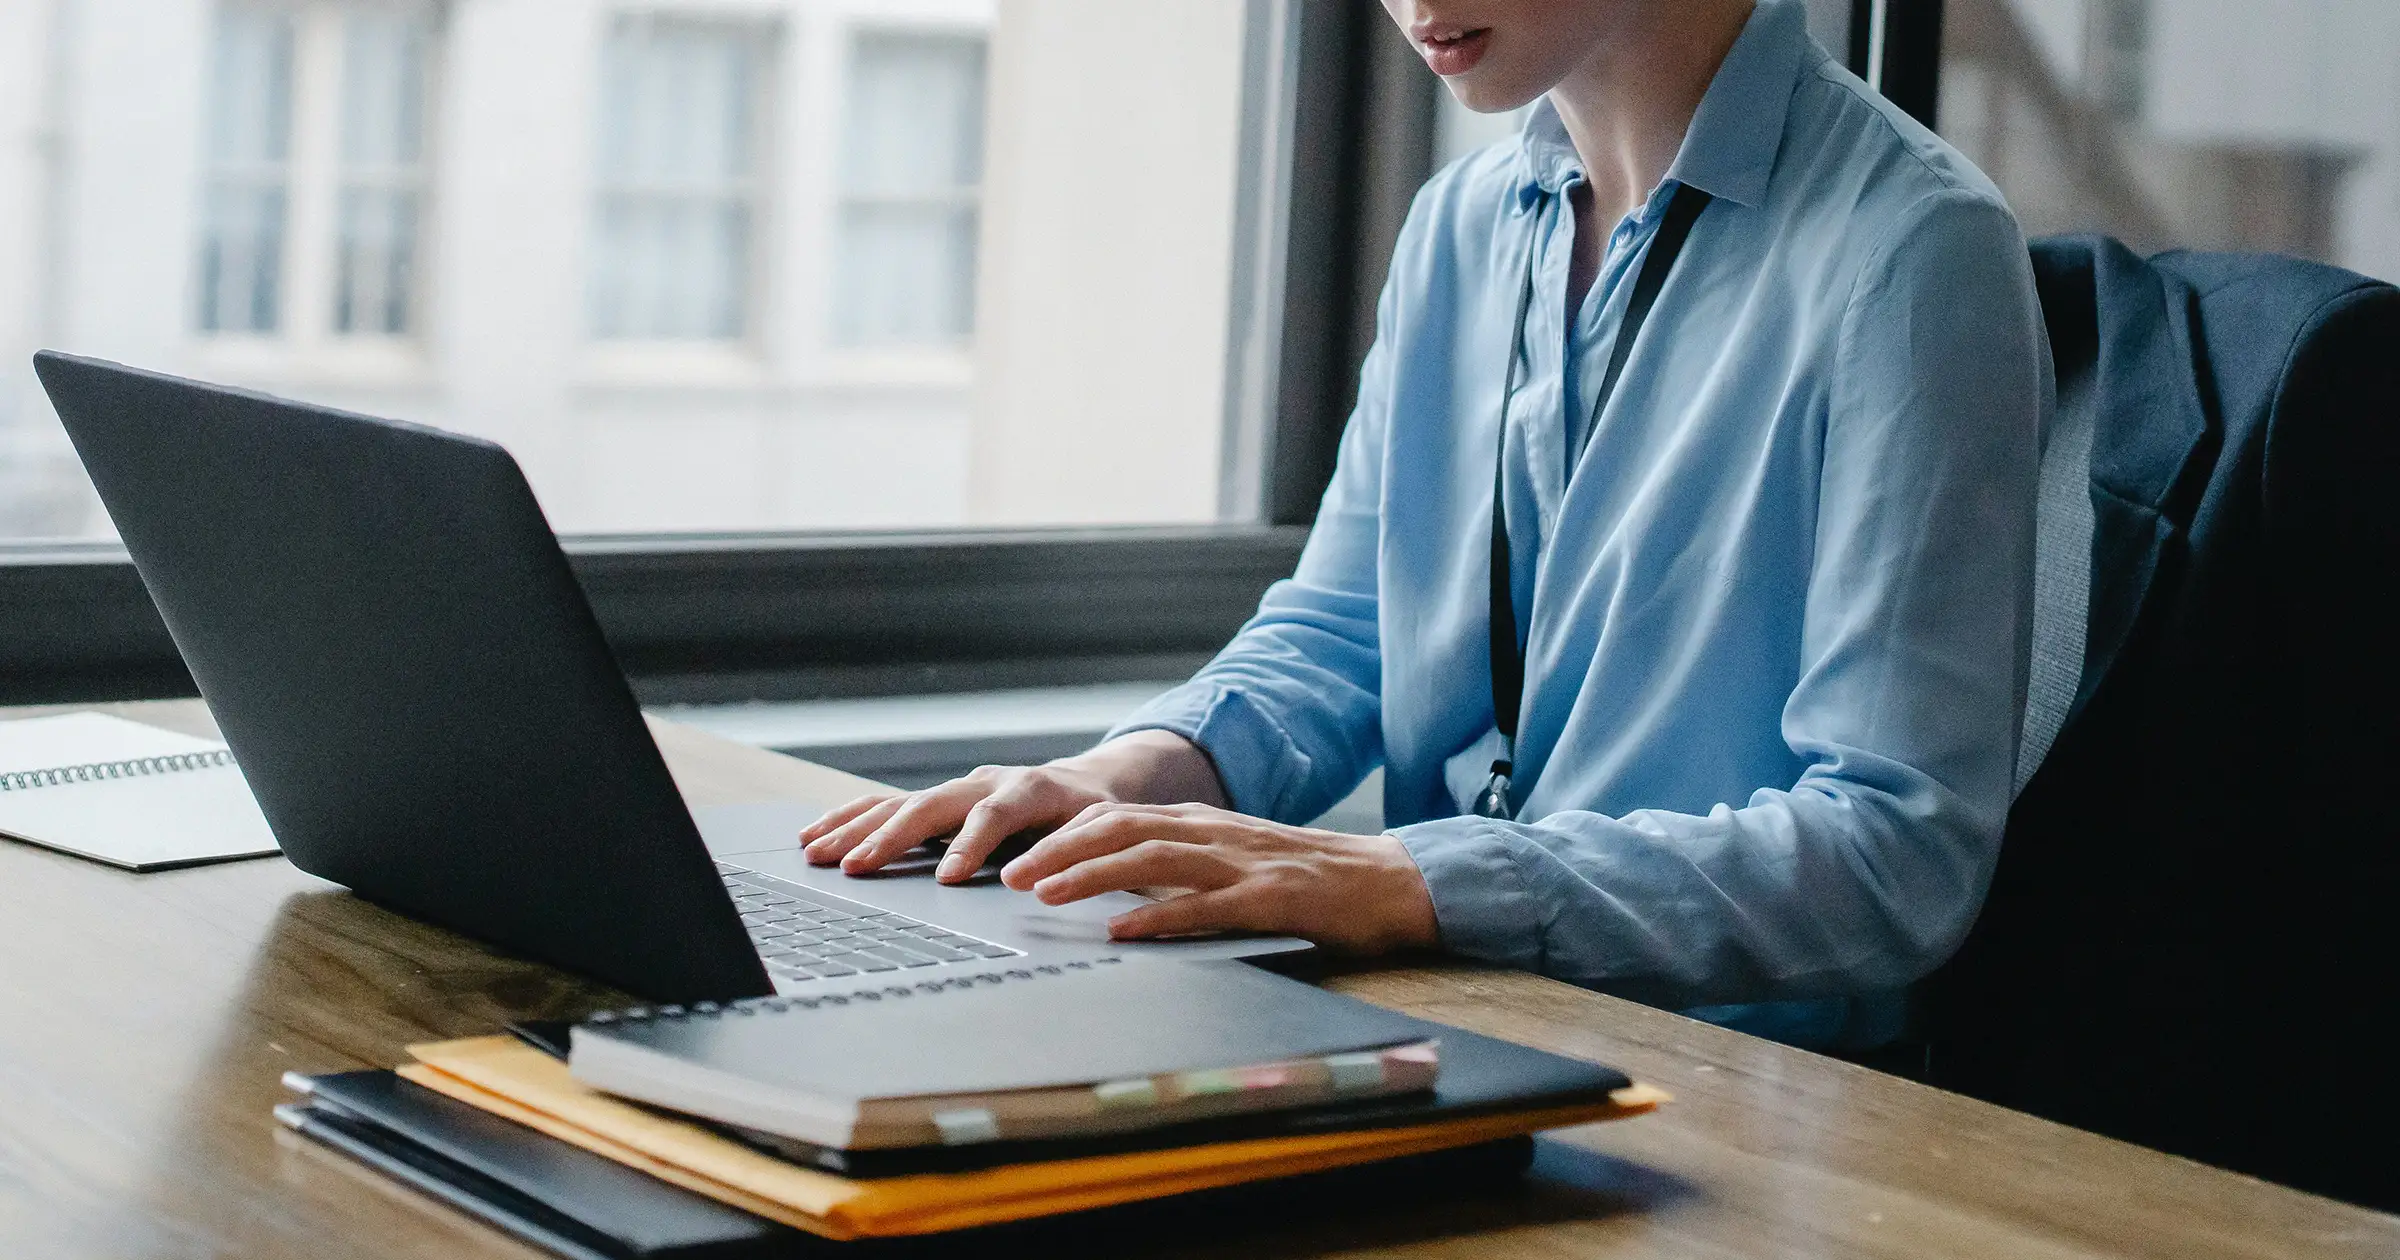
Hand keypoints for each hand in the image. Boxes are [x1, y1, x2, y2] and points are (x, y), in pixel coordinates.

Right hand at [798, 731, 1226, 881]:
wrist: (1087, 785)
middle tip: (856, 868)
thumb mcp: (1104, 832)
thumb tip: (1056, 881)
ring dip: (855, 828)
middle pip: (930, 805)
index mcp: (1030, 789)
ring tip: (817, 854)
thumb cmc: (1097, 816)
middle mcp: (984, 782)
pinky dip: (849, 820)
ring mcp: (956, 788)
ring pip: (898, 803)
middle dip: (890, 837)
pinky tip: (815, 837)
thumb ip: (1082, 852)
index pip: (994, 814)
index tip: (949, 879)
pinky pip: (885, 805)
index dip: (971, 844)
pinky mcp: (936, 799)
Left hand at [998, 802, 1439, 954]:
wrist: (1387, 881)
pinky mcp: (1269, 898)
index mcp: (1202, 824)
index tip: (1018, 856)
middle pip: (1121, 829)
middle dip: (1059, 850)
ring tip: (1045, 895)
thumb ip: (1182, 868)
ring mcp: (1241, 863)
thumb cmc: (1308, 878)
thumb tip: (1117, 890)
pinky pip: (1204, 906)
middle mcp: (1214, 834)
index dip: (1063, 834)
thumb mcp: (1234, 861)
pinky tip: (1122, 931)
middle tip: (1009, 876)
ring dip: (1092, 875)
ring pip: (1151, 859)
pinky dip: (1158, 916)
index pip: (1118, 817)